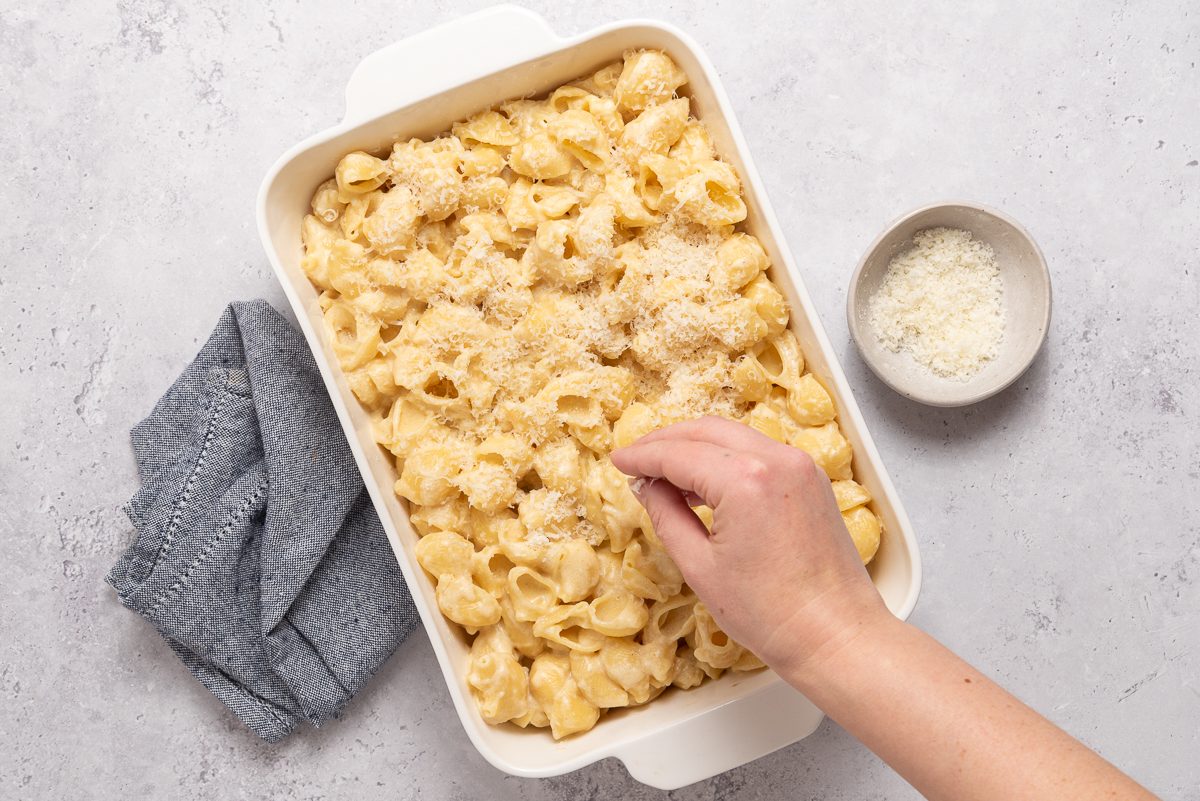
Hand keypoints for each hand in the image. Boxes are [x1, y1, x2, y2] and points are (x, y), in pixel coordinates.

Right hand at [610, 416, 887, 678]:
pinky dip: (727, 457)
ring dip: (696, 447)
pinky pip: (759, 451)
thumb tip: (646, 486)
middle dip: (665, 442)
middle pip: (706, 431)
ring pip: (733, 436)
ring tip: (665, 476)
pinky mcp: (812, 479)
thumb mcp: (700, 567)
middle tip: (636, 460)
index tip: (618, 462)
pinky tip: (706, 484)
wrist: (836, 635)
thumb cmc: (770, 614)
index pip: (678, 453)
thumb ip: (666, 516)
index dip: (642, 456)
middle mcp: (776, 459)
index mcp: (745, 480)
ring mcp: (800, 465)